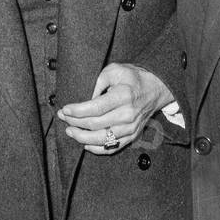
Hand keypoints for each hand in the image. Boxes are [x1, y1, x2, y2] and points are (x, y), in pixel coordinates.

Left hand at [57, 63, 172, 153]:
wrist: (156, 89)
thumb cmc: (132, 78)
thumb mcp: (114, 69)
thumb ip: (98, 81)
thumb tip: (86, 98)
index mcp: (123, 96)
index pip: (95, 108)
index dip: (77, 111)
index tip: (65, 109)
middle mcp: (128, 114)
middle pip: (96, 125)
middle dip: (75, 123)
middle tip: (63, 118)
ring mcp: (131, 127)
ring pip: (102, 139)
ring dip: (82, 138)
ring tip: (70, 131)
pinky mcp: (132, 136)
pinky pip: (113, 147)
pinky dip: (97, 149)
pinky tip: (85, 144)